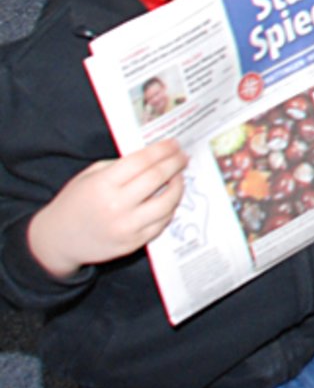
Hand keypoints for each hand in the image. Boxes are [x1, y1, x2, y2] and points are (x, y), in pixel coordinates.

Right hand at [27, 141, 187, 279]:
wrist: (57, 240)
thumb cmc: (75, 201)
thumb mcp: (91, 175)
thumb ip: (121, 165)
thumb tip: (156, 156)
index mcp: (103, 184)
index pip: (143, 161)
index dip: (163, 150)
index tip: (175, 143)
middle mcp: (115, 206)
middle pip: (157, 178)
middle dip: (175, 164)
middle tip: (183, 157)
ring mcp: (125, 228)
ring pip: (166, 203)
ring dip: (178, 187)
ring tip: (179, 178)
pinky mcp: (131, 244)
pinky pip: (160, 224)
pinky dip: (169, 209)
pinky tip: (168, 200)